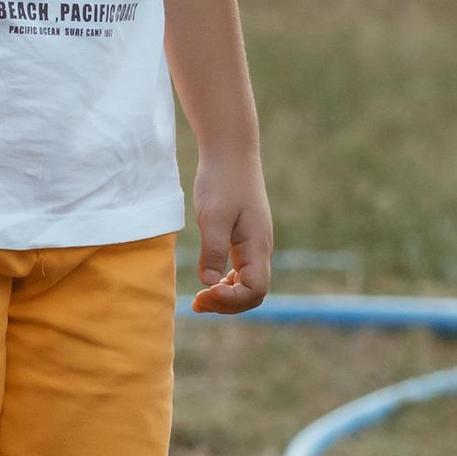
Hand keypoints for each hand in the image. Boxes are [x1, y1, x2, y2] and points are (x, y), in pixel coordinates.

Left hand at [191, 149, 271, 312]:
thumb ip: (213, 250)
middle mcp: (261, 249)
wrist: (231, 151)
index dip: (230, 301)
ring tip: (199, 298)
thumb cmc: (222, 180)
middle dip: (226, 304)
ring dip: (226, 296)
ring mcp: (254, 243)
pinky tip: (209, 280)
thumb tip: (208, 283)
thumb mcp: (213, 216)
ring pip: (248, 284)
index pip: (255, 291)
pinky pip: (242, 270)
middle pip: (253, 293)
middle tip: (196, 303)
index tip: (203, 292)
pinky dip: (227, 283)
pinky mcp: (245, 237)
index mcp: (257, 246)